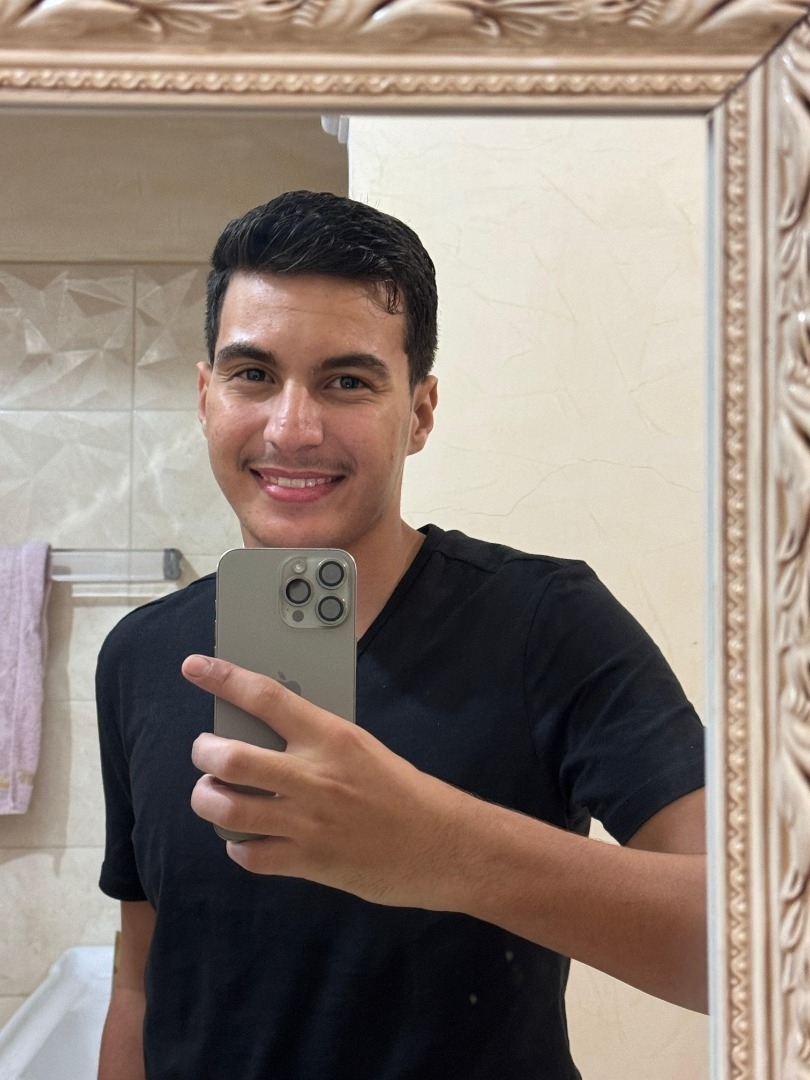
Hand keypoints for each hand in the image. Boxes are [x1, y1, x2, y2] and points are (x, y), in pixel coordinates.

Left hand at [184, 654, 473, 907]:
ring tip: (212, 794)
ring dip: (207, 799)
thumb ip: (316, 740)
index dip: (223, 678)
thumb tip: (266, 732)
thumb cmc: (403, 791)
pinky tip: (245, 839)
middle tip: (205, 751)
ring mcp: (308, 822)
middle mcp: (314, 776)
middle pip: (230, 756)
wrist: (442, 844)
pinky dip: (238, 846)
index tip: (195, 667)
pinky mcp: (308, 862)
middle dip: (204, 751)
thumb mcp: (361, 748)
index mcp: (331, 736)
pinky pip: (249, 855)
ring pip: (227, 808)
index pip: (265, 696)